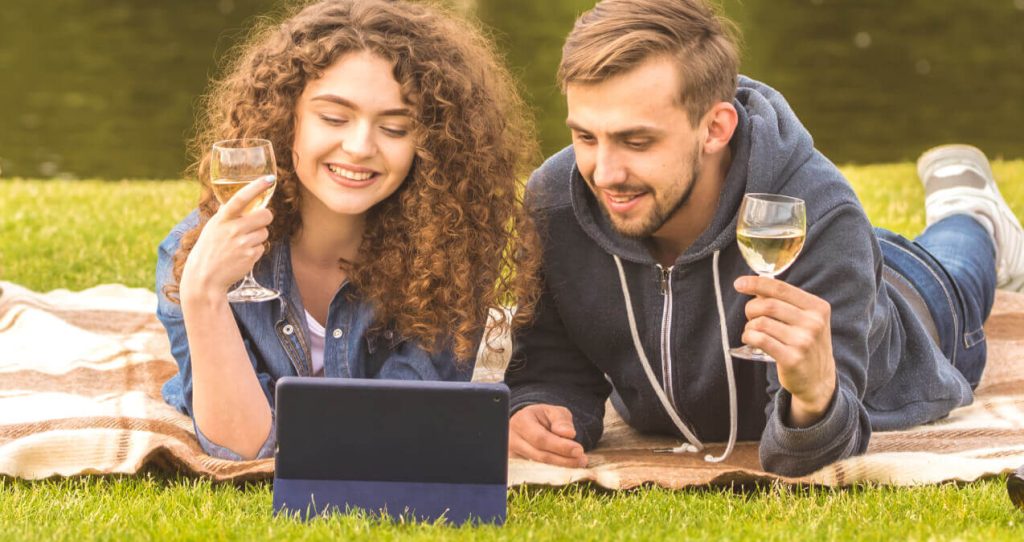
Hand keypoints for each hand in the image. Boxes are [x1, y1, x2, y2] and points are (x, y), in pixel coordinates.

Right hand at [180, 179, 274, 297]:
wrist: (205, 278)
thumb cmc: (209, 249)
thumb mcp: (213, 227)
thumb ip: (226, 215)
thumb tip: (236, 203)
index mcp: (222, 219)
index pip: (241, 198)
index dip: (256, 187)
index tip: (269, 179)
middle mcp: (233, 229)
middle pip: (266, 215)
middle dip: (264, 218)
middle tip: (255, 223)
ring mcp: (243, 243)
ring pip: (265, 232)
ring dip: (258, 236)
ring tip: (242, 244)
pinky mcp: (250, 256)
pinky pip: (262, 247)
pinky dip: (255, 250)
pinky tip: (242, 255)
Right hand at [509, 404, 587, 467]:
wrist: (527, 425)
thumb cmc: (542, 418)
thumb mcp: (553, 412)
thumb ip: (561, 420)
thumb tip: (568, 434)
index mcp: (521, 422)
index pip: (540, 438)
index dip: (560, 446)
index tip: (579, 450)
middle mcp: (512, 439)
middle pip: (539, 455)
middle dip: (564, 460)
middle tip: (583, 460)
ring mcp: (512, 455)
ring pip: (538, 467)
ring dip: (560, 468)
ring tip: (578, 464)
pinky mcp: (516, 466)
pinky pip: (536, 473)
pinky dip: (553, 473)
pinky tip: (566, 470)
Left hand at [734, 276, 836, 426]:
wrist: (819, 380)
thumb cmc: (805, 343)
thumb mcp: (806, 319)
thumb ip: (785, 302)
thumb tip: (754, 286)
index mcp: (818, 308)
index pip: (781, 288)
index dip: (757, 283)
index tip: (739, 283)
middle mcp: (813, 323)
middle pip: (768, 305)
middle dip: (751, 308)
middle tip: (750, 316)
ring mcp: (804, 342)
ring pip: (761, 323)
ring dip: (750, 326)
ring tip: (753, 331)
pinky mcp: (792, 359)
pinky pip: (760, 340)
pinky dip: (749, 336)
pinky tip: (750, 339)